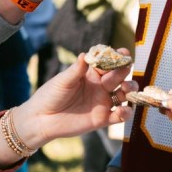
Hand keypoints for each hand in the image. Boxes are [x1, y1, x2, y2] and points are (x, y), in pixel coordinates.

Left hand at [12, 53, 134, 146]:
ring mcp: (103, 102)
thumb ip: (76, 70)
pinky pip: (119, 116)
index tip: (123, 52)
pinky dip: (126, 113)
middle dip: (124, 71)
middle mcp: (100, 87)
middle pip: (119, 77)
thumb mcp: (63, 81)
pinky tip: (123, 110)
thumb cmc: (50, 95)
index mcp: (91, 74)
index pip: (108, 63)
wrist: (42, 119)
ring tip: (126, 89)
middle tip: (125, 69)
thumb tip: (85, 54)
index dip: (117, 57)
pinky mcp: (103, 119)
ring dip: (130, 90)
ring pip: (124, 95)